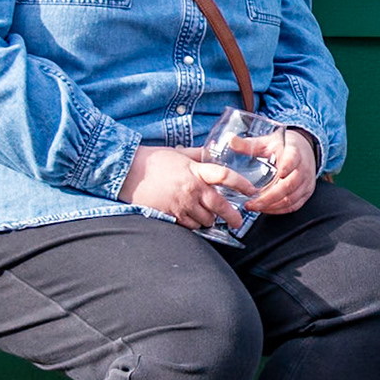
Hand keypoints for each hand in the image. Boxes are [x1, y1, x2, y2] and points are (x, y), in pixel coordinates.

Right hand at [118, 144, 244, 231]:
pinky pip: (190, 226)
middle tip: (238, 222)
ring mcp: (181, 204)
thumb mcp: (179, 153)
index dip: (241, 184)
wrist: (127, 172)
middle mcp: (192, 189)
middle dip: (233, 216)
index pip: (225, 176)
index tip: (251, 191)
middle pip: (220, 206)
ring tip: (210, 218)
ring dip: (210, 221)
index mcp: (196, 171)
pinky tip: (194, 220)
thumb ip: (198, 155)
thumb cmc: (153, 160)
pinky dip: (194, 225)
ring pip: (205, 220)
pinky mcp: (170, 215)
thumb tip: (212, 152)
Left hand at [230, 125, 318, 215]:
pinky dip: (279, 210)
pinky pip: (294, 206)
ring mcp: (306, 183)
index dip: (288, 166)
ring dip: (272, 205)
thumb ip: (249, 144)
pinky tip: (266, 209)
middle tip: (252, 202)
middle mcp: (303, 168)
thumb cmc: (285, 146)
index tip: (280, 173)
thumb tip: (231, 141)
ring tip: (255, 207)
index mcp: (294, 152)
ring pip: (291, 199)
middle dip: (269, 197)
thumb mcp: (268, 142)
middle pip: (289, 185)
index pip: (293, 159)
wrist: (304, 150)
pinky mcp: (306, 193)